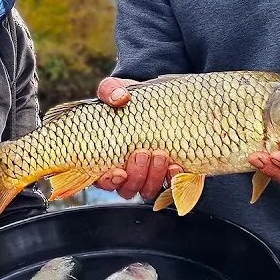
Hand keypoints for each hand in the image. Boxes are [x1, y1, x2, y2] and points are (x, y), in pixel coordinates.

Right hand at [91, 78, 181, 200]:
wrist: (158, 102)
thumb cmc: (129, 100)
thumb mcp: (116, 89)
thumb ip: (111, 90)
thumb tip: (119, 97)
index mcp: (105, 159)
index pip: (103, 180)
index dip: (109, 181)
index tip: (118, 171)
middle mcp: (126, 173)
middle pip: (127, 189)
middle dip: (136, 175)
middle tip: (143, 153)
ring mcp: (147, 176)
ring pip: (147, 190)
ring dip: (154, 177)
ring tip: (161, 155)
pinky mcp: (167, 174)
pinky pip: (170, 186)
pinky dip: (174, 179)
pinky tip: (176, 166)